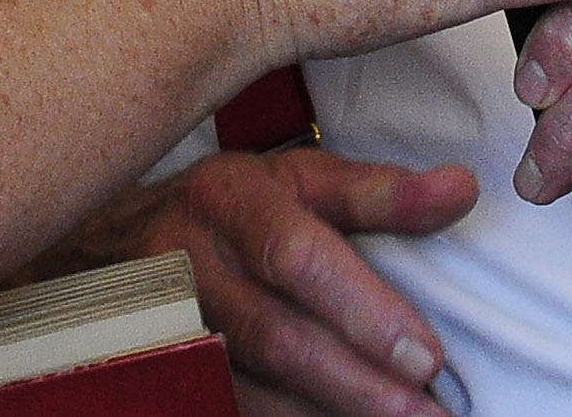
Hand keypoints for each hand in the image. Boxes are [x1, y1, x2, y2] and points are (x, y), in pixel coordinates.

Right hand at [78, 149, 477, 416]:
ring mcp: (170, 330)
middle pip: (277, 336)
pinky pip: (232, 409)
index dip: (362, 308)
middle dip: (359, 383)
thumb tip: (463, 190)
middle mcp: (191, 266)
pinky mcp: (166, 376)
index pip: (296, 256)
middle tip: (427, 414)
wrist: (108, 244)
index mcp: (228, 201)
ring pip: (252, 388)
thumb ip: (379, 191)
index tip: (426, 355)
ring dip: (329, 414)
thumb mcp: (295, 177)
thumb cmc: (225, 206)